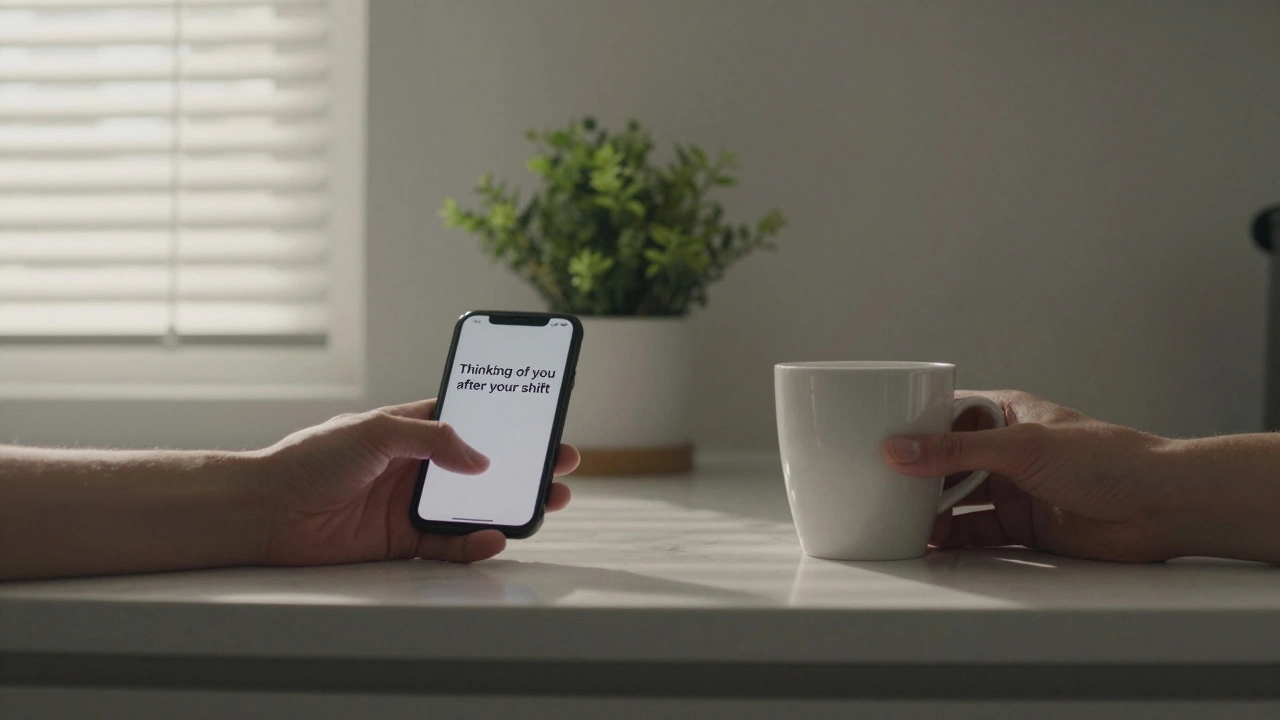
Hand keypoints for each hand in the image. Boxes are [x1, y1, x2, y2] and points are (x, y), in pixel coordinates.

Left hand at [256, 399, 577, 566]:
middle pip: (484, 466)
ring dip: (510, 506)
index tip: (543, 421)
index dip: (508, 423)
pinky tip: (495, 538)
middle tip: (561, 465)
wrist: (267, 510)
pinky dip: (475, 544)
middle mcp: (417, 466)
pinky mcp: (401, 541)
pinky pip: (449, 545)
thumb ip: (433, 439)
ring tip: (546, 503)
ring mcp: (411, 505)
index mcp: (412, 428)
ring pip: (474, 507)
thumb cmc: (310, 458)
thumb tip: (480, 461)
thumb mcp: (375, 430)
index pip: (471, 420)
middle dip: (524, 466)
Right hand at [882, 390, 1177, 561]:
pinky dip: (953, 539)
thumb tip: (898, 449)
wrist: (1160, 506)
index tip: (874, 437)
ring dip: (929, 510)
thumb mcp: (1021, 446)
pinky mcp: (1023, 526)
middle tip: (875, 485)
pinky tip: (928, 543)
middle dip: (914, 475)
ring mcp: (1014, 488)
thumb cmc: (1107, 459)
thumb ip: (956, 451)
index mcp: (1005, 412)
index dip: (911, 424)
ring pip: (957, 499)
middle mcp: (1006, 449)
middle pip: (945, 461)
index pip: (944, 412)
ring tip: (892, 519)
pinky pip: (977, 532)